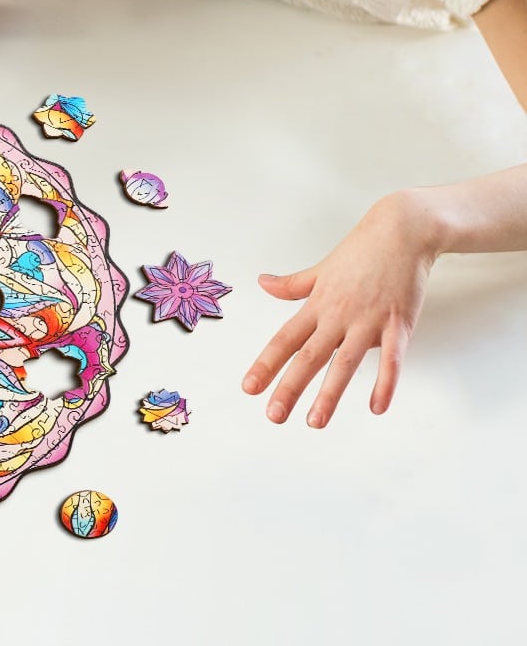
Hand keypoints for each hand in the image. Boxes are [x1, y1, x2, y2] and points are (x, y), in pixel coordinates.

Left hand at [242, 191, 440, 426]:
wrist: (402, 231)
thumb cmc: (361, 251)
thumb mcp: (321, 269)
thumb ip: (293, 284)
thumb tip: (262, 282)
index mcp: (317, 304)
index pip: (285, 339)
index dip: (265, 364)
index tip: (249, 387)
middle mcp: (337, 314)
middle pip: (308, 356)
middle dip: (289, 387)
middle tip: (273, 416)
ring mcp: (368, 319)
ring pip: (344, 362)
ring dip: (329, 394)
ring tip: (314, 421)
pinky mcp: (399, 323)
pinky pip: (392, 358)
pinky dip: (385, 382)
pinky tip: (376, 407)